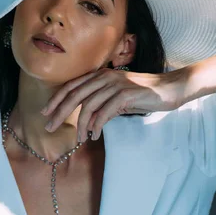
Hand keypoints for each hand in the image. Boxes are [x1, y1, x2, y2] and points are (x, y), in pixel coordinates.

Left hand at [41, 67, 183, 140]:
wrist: (171, 88)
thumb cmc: (145, 94)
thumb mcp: (120, 98)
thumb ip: (103, 105)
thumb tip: (88, 122)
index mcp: (101, 75)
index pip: (72, 86)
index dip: (56, 99)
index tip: (45, 113)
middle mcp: (105, 77)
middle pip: (74, 95)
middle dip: (59, 112)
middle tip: (49, 127)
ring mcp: (115, 85)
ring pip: (88, 105)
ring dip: (80, 124)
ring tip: (78, 139)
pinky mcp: (126, 94)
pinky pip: (104, 112)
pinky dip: (97, 125)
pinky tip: (94, 135)